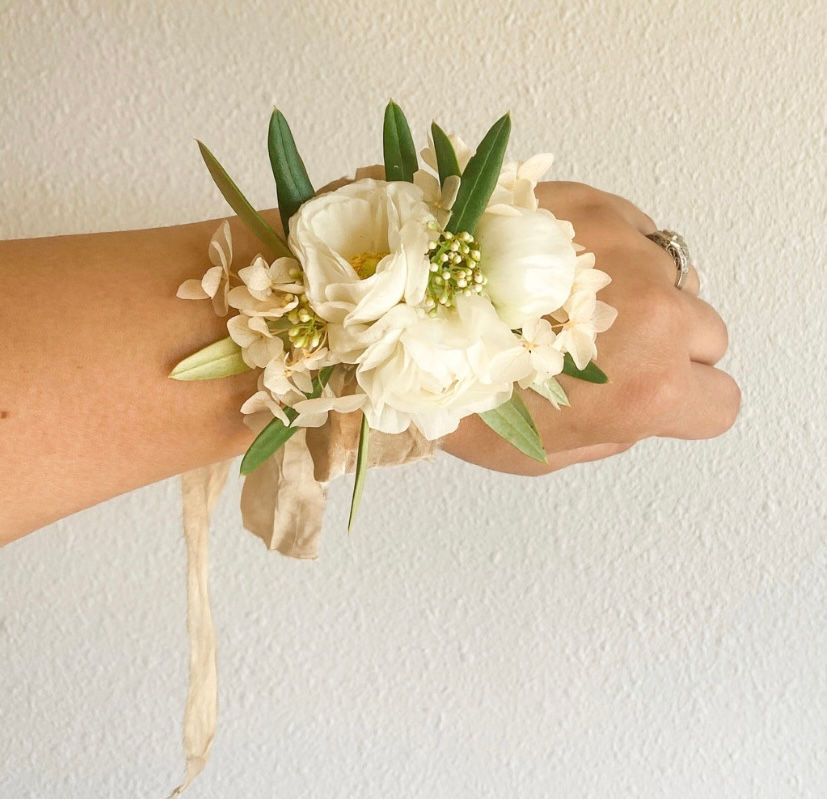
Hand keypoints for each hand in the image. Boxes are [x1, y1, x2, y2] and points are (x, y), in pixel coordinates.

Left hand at [441, 181, 740, 475]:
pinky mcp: (592, 203)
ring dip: (640, 293)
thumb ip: (608, 435)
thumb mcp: (535, 450)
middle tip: (605, 349)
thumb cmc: (453, 388)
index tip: (656, 395)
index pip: (720, 401)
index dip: (687, 402)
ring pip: (674, 277)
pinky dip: (612, 252)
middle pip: (706, 331)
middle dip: (667, 344)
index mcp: (643, 384)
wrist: (391, 304)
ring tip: (567, 303)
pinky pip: (637, 232)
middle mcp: (653, 309)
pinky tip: (554, 268)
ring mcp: (626, 248)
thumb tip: (636, 412)